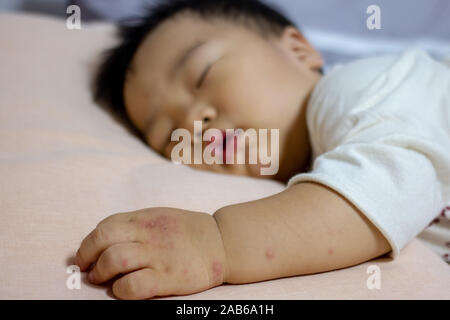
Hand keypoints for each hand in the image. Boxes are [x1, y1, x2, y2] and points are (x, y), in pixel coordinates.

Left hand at [75, 207, 226, 299]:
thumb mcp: (159, 216)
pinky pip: (133, 286)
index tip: (85, 256)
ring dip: (101, 273)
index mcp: (144, 218)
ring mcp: (157, 256)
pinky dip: (121, 290)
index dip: (88, 243)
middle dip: (87, 257)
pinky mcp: (167, 278)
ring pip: (114, 261)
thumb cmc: (186, 231)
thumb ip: (133, 225)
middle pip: (103, 240)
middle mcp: (148, 234)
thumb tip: (103, 240)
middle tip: (88, 269)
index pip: (104, 227)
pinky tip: (123, 290)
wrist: (221, 242)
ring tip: (103, 280)